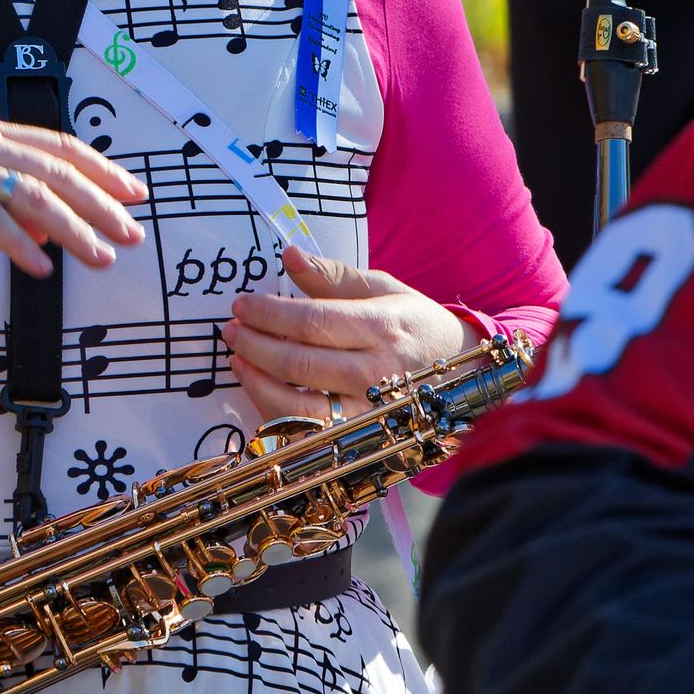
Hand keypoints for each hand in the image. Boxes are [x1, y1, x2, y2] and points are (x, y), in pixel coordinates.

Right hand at [0, 118, 145, 275]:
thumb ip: (5, 200)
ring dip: (73, 228)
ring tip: (100, 255)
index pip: (60, 145)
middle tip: (131, 232)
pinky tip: (42, 267)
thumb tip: (51, 236)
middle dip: (100, 203)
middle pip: (56, 171)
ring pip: (31, 195)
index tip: (135, 191)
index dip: (101, 167)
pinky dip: (20, 245)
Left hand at [221, 247, 476, 423]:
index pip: (313, 322)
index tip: (241, 304)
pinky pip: (309, 435)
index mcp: (382, 328)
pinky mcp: (361, 438)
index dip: (269, 314)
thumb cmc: (414, 326)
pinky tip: (261, 391)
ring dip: (259, 384)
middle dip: (256, 345)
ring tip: (238, 360)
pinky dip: (277, 416)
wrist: (462, 374)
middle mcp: (376, 374)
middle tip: (231, 330)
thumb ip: (333, 277)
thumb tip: (289, 254)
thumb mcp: (384, 289)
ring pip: (300, 408)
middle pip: (301, 364)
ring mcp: (369, 413)